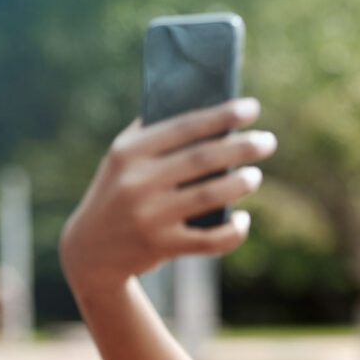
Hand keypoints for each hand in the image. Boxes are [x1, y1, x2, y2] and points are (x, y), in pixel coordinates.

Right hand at [58, 97, 276, 298]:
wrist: (90, 251)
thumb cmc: (119, 193)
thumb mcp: (122, 160)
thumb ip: (153, 134)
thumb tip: (208, 108)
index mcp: (128, 152)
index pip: (184, 126)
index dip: (222, 116)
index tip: (252, 108)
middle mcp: (137, 182)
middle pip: (202, 159)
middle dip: (242, 147)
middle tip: (268, 142)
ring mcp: (149, 216)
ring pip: (209, 196)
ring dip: (241, 184)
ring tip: (255, 175)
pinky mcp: (161, 246)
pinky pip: (210, 240)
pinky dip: (234, 231)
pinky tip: (243, 219)